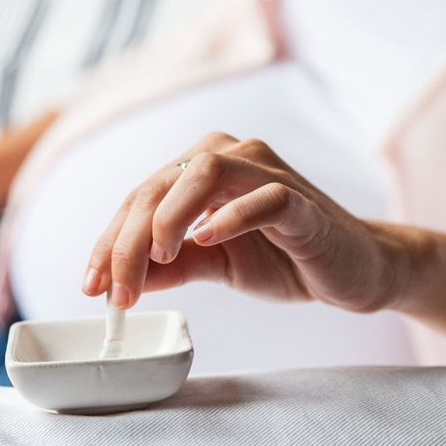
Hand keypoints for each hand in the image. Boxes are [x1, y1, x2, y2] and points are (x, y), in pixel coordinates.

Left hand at [82, 132, 418, 311]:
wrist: (355, 271)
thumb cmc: (285, 258)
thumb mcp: (214, 265)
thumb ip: (169, 265)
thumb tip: (118, 280)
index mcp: (205, 167)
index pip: (142, 196)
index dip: (110, 241)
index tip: (91, 286)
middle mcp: (233, 156)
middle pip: (162, 183)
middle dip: (128, 239)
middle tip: (115, 289)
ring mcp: (269, 173)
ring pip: (203, 173)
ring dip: (169, 217)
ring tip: (156, 259)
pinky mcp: (302, 201)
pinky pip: (262, 197)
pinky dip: (229, 216)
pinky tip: (205, 241)